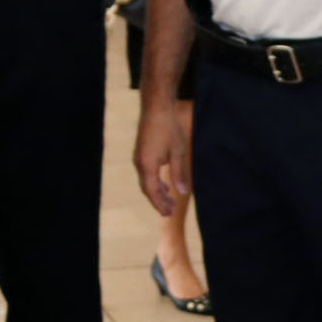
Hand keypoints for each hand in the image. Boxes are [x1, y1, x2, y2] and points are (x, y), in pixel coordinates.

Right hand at [133, 99, 191, 216]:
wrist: (156, 107)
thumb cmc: (169, 128)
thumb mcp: (178, 152)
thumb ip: (179, 173)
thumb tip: (182, 192)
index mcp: (147, 165)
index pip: (152, 191)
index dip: (160, 204)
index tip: (168, 213)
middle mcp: (139, 163)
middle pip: (147, 188)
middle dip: (158, 200)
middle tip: (171, 211)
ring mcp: (139, 157)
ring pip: (146, 180)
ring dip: (157, 191)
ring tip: (170, 199)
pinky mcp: (141, 151)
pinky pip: (146, 172)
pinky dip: (155, 181)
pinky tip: (165, 183)